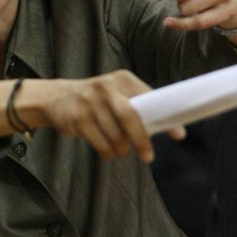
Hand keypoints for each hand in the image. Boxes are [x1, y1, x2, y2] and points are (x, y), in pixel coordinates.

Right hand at [25, 71, 156, 161]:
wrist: (57, 97)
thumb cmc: (97, 100)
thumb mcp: (116, 93)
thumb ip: (138, 106)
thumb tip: (169, 129)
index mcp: (122, 80)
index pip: (149, 99)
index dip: (165, 119)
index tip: (179, 135)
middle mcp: (106, 87)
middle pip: (130, 117)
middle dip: (141, 140)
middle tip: (148, 156)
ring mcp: (89, 102)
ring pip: (115, 134)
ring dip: (122, 149)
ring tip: (122, 150)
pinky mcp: (77, 117)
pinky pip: (100, 142)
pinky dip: (107, 152)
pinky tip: (108, 151)